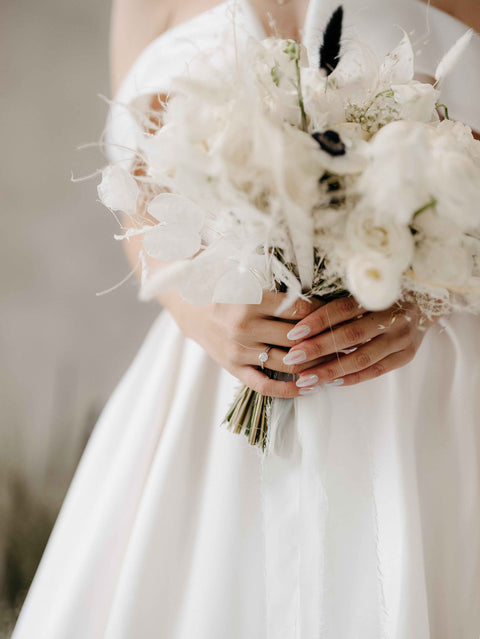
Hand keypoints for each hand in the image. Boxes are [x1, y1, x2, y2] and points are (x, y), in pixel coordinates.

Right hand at [168, 290, 333, 397]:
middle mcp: (245, 327)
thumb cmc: (224, 286)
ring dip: (313, 365)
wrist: (188, 304)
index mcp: (251, 299)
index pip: (299, 309)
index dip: (324, 312)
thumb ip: (279, 288)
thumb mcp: (248, 278)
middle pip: (297, 338)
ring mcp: (238, 350)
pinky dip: (288, 390)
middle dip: (325, 339)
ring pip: (286, 363)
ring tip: (335, 362)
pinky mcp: (233, 367)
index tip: (339, 313)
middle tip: (347, 339)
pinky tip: (308, 387)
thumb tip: (319, 297)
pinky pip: (264, 385)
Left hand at [282, 296, 436, 390]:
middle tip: (292, 358)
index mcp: (381, 294)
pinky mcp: (407, 355)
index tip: (293, 333)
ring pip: (362, 358)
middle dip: (318, 348)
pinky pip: (376, 371)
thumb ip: (340, 300)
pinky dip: (352, 378)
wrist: (427, 299)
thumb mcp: (367, 287)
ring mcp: (403, 338)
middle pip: (351, 335)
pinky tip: (330, 383)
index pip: (344, 309)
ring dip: (330, 369)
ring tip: (305, 378)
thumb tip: (299, 311)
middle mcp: (394, 316)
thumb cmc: (384, 292)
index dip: (318, 320)